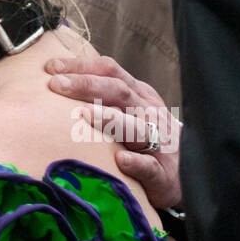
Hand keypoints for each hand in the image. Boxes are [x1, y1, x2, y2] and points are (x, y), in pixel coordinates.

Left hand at [45, 54, 181, 210]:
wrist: (190, 173)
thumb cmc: (144, 138)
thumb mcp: (128, 109)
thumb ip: (100, 96)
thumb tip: (54, 80)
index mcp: (138, 94)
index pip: (109, 70)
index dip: (80, 66)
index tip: (49, 67)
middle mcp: (148, 113)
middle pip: (118, 91)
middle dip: (85, 85)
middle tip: (55, 84)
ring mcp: (159, 142)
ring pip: (136, 127)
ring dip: (110, 119)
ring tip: (83, 114)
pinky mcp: (163, 174)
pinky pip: (151, 166)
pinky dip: (137, 163)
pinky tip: (121, 161)